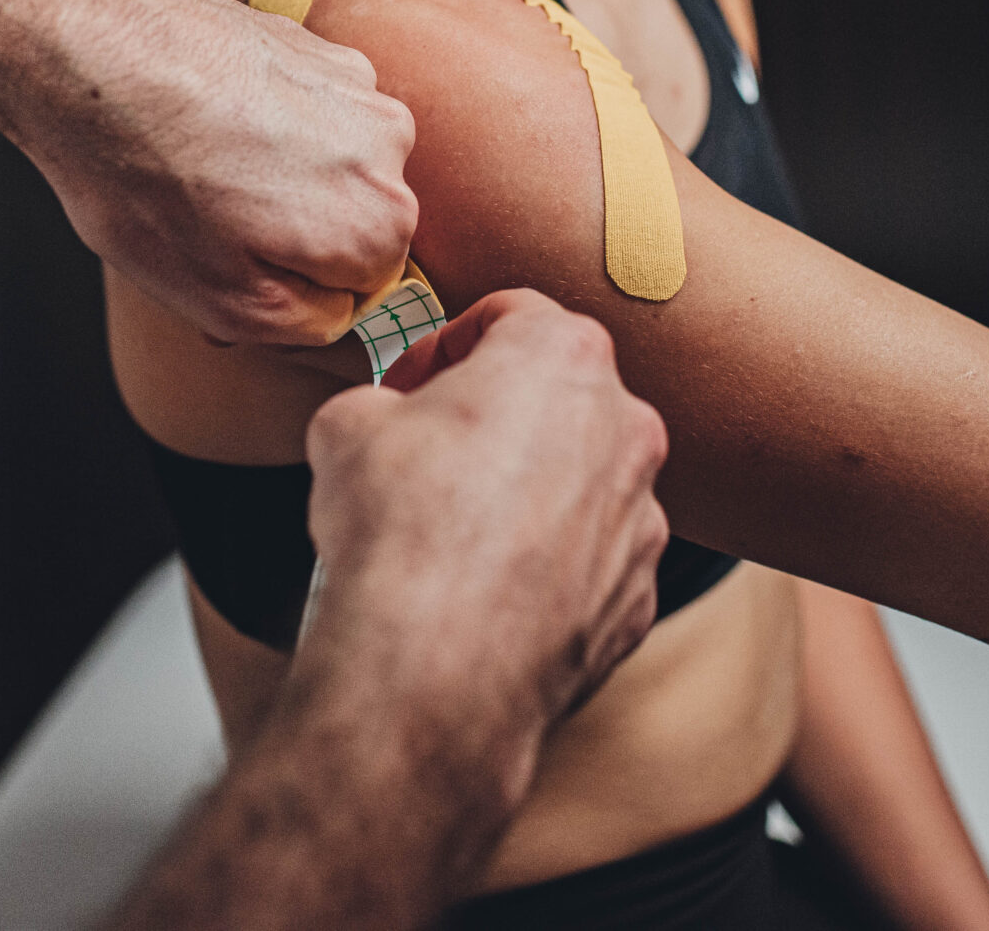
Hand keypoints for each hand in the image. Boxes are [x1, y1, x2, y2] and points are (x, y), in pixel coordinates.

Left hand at [0, 0, 418, 345]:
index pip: (365, 292)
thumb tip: (337, 311)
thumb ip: (307, 325)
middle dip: (293, 235)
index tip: (237, 268)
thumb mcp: (218, 302)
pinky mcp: (316, 43)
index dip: (294, 291)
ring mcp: (354, 83)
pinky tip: (204, 124)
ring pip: (333, 167)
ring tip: (201, 169)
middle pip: (356, 224)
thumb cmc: (141, 175)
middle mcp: (388, 145)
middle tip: (210, 224)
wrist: (85, 50)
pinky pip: (308, 114)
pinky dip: (266, 125)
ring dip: (280, 178)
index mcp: (379, 219)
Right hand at [296, 291, 670, 799]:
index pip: (510, 317)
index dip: (446, 346)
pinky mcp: (636, 597)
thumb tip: (381, 422)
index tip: (411, 384)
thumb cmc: (399, 533)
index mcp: (562, 357)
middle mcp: (624, 428)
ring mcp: (641, 517)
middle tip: (430, 453)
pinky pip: (589, 563)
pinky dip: (546, 569)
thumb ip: (381, 404)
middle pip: (558, 399)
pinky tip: (483, 593)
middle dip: (496, 419)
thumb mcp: (347, 425)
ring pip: (581, 484)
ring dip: (526, 495)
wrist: (433, 671)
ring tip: (452, 535)